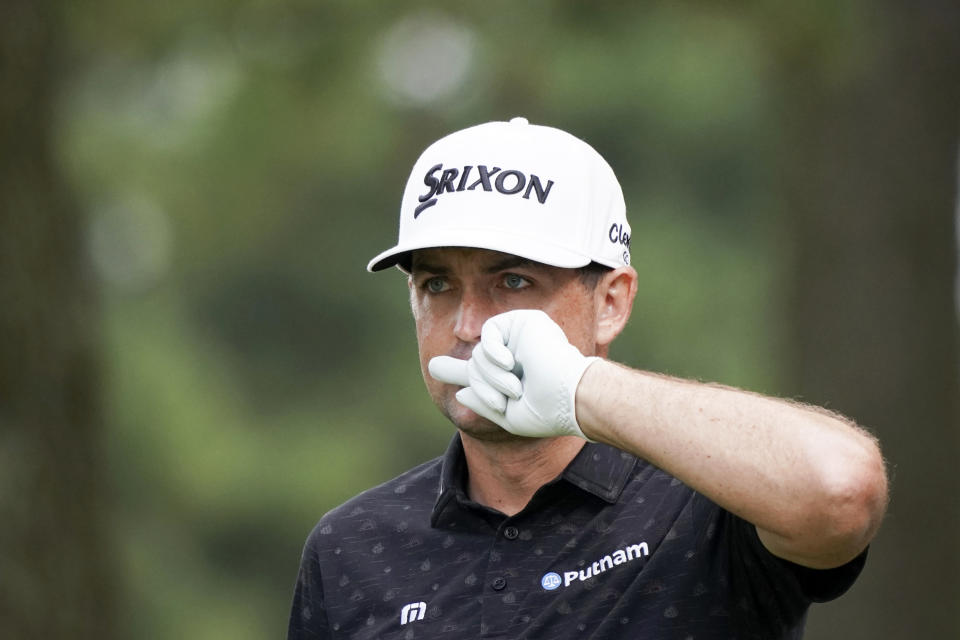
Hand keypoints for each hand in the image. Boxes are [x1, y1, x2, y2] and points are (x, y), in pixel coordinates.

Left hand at [428, 309, 598, 438]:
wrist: (569, 395)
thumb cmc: (545, 411)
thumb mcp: (508, 415)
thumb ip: (482, 403)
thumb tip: (459, 393)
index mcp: (511, 378)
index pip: (478, 372)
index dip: (455, 370)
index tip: (434, 367)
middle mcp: (514, 357)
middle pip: (474, 367)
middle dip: (481, 385)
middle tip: (503, 399)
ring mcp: (519, 338)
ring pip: (479, 353)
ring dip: (491, 375)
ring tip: (515, 387)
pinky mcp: (523, 321)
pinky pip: (488, 331)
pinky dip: (493, 351)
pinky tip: (510, 363)